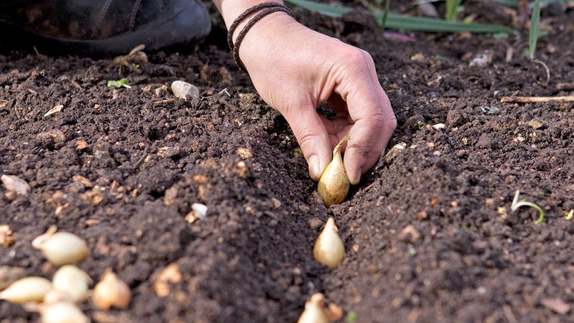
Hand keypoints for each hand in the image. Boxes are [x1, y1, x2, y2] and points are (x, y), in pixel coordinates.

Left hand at [238, 13, 395, 183]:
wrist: (263, 36)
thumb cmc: (274, 60)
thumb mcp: (292, 103)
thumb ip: (310, 138)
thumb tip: (321, 172)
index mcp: (353, 69)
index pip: (372, 117)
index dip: (363, 150)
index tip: (349, 175)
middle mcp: (363, 71)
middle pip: (379, 120)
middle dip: (364, 150)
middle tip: (345, 175)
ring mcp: (358, 77)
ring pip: (369, 120)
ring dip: (352, 143)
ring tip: (329, 158)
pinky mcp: (349, 84)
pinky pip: (356, 115)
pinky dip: (344, 133)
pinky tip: (326, 142)